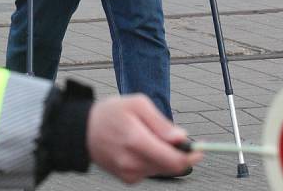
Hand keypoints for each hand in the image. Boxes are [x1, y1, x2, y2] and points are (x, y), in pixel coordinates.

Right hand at [87, 95, 202, 183]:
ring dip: (163, 156)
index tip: (200, 150)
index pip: (173, 160)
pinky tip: (138, 147)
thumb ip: (161, 122)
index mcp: (136, 140)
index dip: (191, 156)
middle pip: (170, 167)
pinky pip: (150, 171)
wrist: (82, 130)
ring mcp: (128, 172)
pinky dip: (151, 161)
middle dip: (177, 153)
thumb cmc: (110, 113)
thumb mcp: (137, 104)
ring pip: (161, 169)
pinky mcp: (126, 178)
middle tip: (173, 138)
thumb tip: (181, 137)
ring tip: (146, 137)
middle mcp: (132, 161)